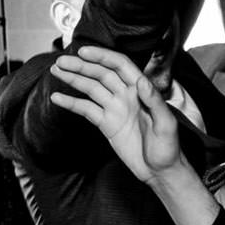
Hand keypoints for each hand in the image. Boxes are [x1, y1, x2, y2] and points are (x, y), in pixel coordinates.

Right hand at [51, 45, 182, 182]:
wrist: (160, 172)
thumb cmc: (169, 149)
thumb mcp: (167, 124)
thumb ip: (155, 101)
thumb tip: (141, 81)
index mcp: (141, 91)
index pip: (120, 66)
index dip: (102, 56)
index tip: (83, 52)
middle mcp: (126, 96)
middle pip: (101, 74)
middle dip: (81, 66)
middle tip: (61, 62)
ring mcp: (115, 109)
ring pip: (91, 88)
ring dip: (73, 79)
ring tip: (56, 70)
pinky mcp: (106, 124)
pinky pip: (86, 110)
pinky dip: (71, 103)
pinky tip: (57, 97)